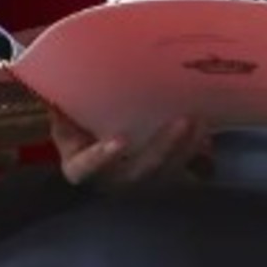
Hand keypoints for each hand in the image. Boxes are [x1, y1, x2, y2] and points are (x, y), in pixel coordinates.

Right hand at [52, 108, 207, 186]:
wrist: (99, 141)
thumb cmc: (81, 127)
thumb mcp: (66, 119)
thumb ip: (65, 106)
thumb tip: (58, 85)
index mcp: (79, 166)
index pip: (85, 168)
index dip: (101, 157)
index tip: (119, 140)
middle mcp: (111, 180)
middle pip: (138, 172)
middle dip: (163, 148)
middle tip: (184, 120)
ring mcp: (139, 182)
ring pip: (167, 173)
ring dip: (187, 149)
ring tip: (202, 121)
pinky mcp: (164, 177)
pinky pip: (185, 171)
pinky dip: (198, 154)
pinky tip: (209, 136)